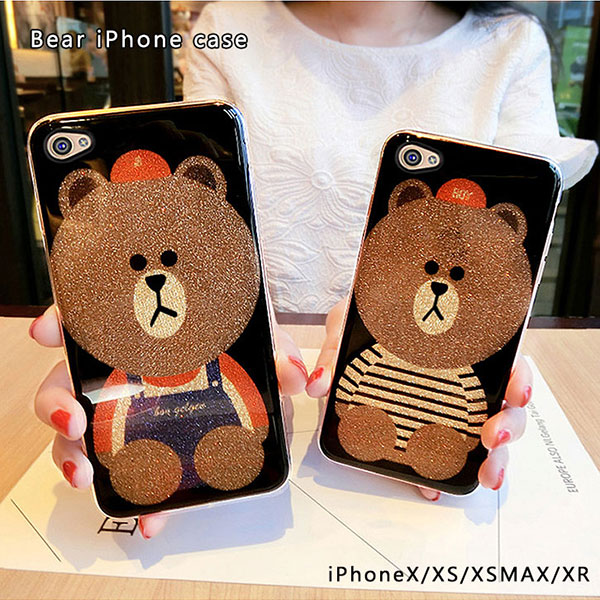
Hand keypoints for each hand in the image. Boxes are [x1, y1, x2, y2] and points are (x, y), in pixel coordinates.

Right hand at [30, 305, 308, 538]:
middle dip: (58, 401)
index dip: (62, 324)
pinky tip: (149, 515)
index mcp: (142, 334)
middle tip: (72, 419)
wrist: (255, 392)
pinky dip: (133, 498)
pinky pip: (126, 475)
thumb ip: (278, 353)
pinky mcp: (145, 452)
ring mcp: (125, 414)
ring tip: (86, 475)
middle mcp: (122, 372)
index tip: (49, 334)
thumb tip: (293, 375)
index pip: (90, 320)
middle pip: (68, 382)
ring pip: (80, 434)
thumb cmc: (246, 355)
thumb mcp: (262, 344)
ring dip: (72, 457)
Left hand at [305, 298, 532, 499]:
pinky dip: (446, 471)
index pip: (503, 358)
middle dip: (509, 425)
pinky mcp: (430, 432)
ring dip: (492, 457)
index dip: (518, 376)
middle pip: (504, 403)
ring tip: (485, 473)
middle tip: (492, 437)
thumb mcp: (350, 323)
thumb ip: (336, 348)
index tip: (516, 393)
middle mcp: (463, 377)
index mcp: (456, 344)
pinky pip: (447, 453)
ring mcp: (451, 408)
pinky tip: (436, 484)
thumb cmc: (362, 326)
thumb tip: (320, 384)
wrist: (349, 343)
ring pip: (487, 434)